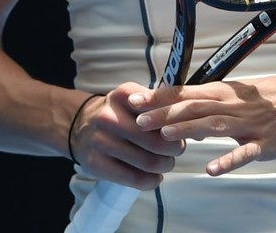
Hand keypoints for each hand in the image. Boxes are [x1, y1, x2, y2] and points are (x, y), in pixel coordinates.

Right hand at [70, 83, 185, 188]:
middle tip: (178, 149)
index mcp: (124, 95)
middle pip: (156, 140)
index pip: (160, 110)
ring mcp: (101, 141)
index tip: (185, 127)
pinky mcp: (96, 164)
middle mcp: (110, 116)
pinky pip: (133, 178)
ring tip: (167, 162)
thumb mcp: (135, 99)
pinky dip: (151, 181)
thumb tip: (194, 120)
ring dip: (165, 165)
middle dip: (175, 148)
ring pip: (147, 161)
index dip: (178, 122)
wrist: (81, 126)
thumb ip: (162, 105)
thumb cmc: (119, 113)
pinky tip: (155, 177)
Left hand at [129, 72, 275, 175]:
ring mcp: (248, 124)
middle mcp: (232, 105)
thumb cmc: (271, 98)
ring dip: (187, 130)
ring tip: (164, 138)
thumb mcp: (238, 94)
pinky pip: (244, 152)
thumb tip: (181, 107)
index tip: (134, 100)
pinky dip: (228, 160)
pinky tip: (212, 169)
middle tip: (138, 120)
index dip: (159, 97)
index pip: (185, 92)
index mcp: (224, 93)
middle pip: (193, 107)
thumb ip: (210, 102)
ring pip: (213, 126)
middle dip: (164, 114)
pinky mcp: (264, 143)